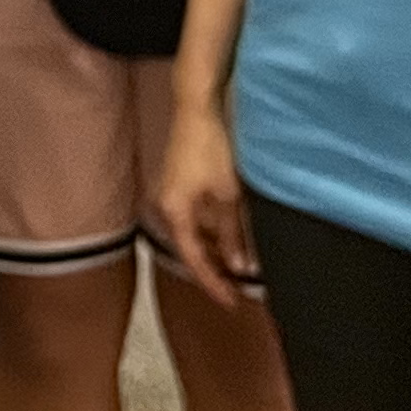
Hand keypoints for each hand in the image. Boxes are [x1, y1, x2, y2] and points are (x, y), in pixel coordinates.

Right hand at [156, 95, 255, 309]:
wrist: (198, 107)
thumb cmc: (211, 146)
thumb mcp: (229, 194)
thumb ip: (234, 231)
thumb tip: (241, 265)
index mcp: (175, 212)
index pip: (193, 259)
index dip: (213, 284)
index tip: (232, 302)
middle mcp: (169, 206)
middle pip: (192, 248)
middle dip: (215, 270)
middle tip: (238, 290)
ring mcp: (174, 194)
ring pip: (197, 233)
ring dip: (217, 249)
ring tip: (241, 265)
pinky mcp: (183, 182)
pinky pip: (199, 217)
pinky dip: (215, 230)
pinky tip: (234, 234)